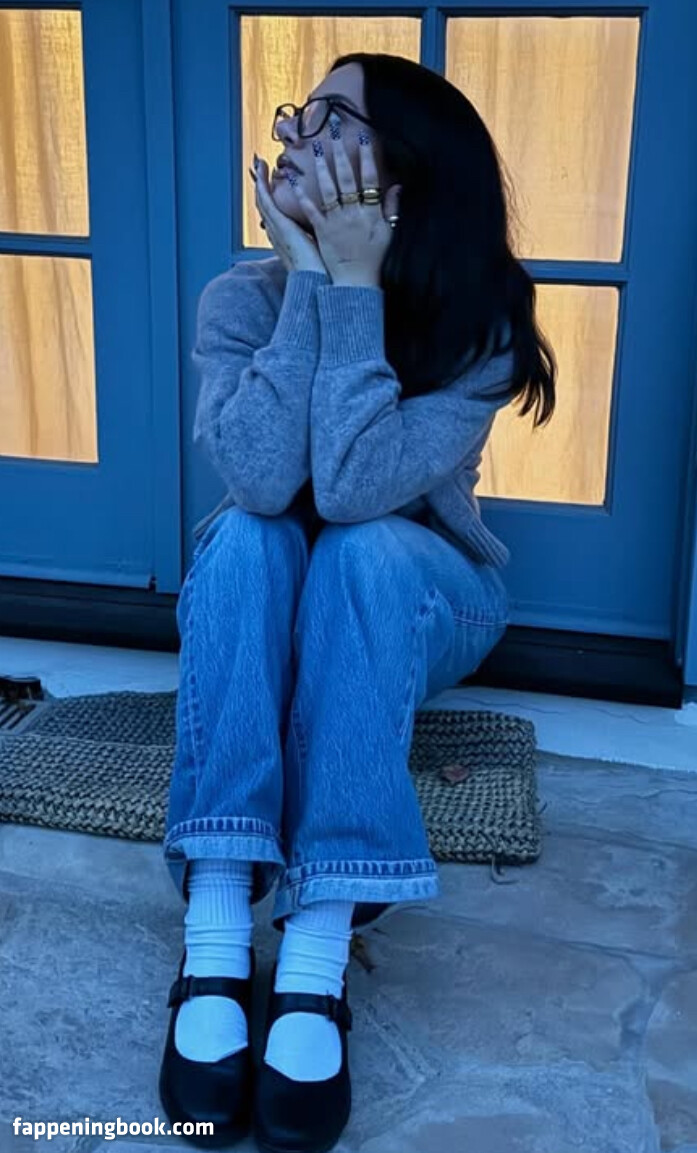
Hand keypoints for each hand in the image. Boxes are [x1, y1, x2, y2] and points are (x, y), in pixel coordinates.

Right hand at [249, 158, 327, 274]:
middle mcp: (278, 233)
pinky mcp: (281, 227)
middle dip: (261, 185)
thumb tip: (332, 225)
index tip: (271, 183)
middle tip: (260, 166)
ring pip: (263, 201)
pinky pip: (268, 203)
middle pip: (265, 205)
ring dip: (260, 180)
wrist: (318, 283)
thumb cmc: (324, 271)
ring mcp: (278, 229)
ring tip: (258, 163)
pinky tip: (262, 172)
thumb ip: (321, 235)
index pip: (275, 214)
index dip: (271, 197)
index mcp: (287, 239)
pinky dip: (262, 186)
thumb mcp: (320, 248)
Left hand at [283, 129, 400, 285]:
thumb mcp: (389, 233)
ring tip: (315, 148)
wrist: (357, 282)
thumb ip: (392, 208)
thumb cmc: (375, 259)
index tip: (363, 139)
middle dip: (340, 153)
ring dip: (321, 167)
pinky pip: (312, 210)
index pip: (369, 179)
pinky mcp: (322, 231)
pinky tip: (295, 181)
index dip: (366, 158)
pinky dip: (303, 195)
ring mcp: (336, 221)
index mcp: (370, 212)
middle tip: (334, 132)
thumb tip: (398, 186)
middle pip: (346, 178)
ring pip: (328, 189)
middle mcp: (352, 213)